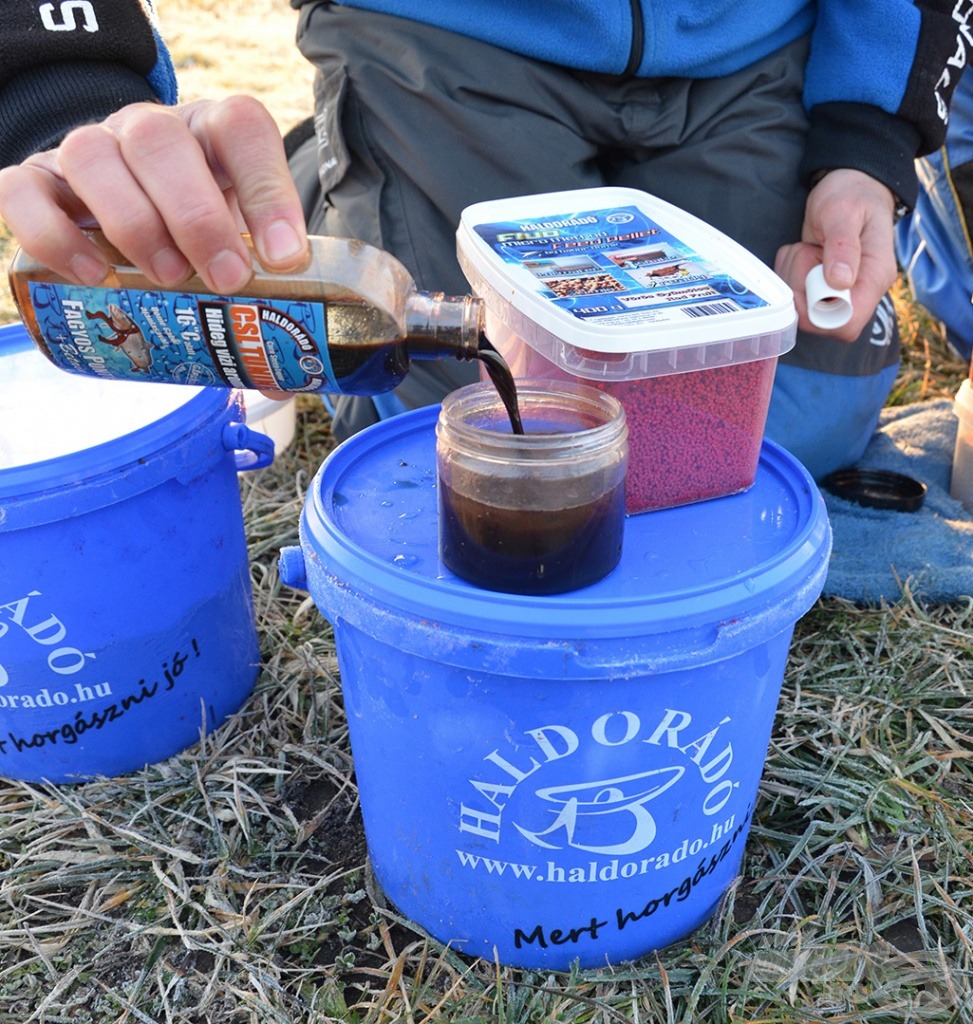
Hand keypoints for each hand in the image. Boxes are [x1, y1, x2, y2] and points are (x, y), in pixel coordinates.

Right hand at [0, 96, 308, 292]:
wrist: (131, 211)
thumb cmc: (198, 238)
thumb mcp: (240, 250)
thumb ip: (267, 301)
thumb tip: (283, 379)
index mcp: (212, 135)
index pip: (240, 128)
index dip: (267, 188)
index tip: (284, 257)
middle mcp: (149, 131)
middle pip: (160, 139)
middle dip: (197, 215)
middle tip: (224, 280)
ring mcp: (88, 151)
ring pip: (91, 154)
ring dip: (133, 222)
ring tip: (166, 280)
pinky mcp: (38, 183)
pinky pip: (23, 192)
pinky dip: (53, 235)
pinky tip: (91, 278)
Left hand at [774, 168, 897, 341]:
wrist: (850, 184)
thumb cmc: (852, 193)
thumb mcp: (844, 211)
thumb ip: (843, 245)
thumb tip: (840, 280)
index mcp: (875, 278)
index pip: (847, 324)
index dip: (817, 312)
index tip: (809, 279)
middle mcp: (859, 291)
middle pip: (819, 321)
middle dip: (799, 291)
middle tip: (803, 254)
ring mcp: (839, 291)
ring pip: (802, 309)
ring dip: (791, 279)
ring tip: (803, 247)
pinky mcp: (821, 287)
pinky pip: (795, 296)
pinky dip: (787, 275)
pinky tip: (799, 251)